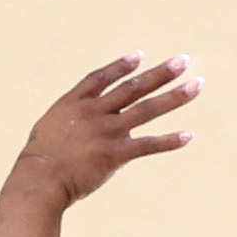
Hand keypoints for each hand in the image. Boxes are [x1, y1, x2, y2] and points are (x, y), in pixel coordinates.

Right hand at [10, 54, 202, 205]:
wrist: (39, 179)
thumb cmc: (39, 160)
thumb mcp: (49, 129)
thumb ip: (69, 121)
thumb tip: (83, 123)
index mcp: (75, 103)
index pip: (101, 78)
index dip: (121, 66)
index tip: (140, 56)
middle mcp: (94, 112)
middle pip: (133, 87)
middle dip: (160, 73)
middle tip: (183, 61)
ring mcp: (107, 131)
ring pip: (146, 109)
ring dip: (174, 97)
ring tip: (196, 85)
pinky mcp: (115, 154)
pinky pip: (148, 145)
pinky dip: (169, 141)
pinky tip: (189, 135)